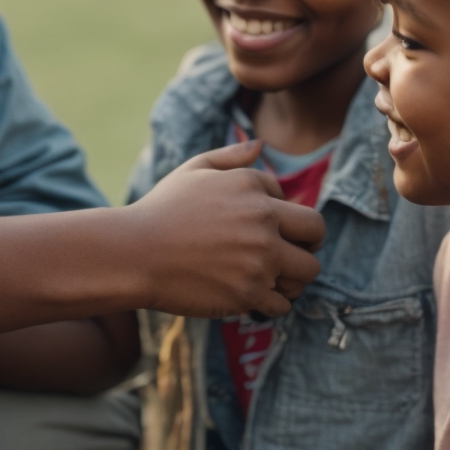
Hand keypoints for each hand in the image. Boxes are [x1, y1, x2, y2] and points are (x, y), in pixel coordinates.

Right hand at [125, 140, 323, 317]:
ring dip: (294, 277)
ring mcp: (259, 258)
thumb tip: (262, 145)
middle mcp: (262, 219)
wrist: (132, 253)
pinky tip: (250, 296)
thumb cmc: (160, 210)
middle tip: (289, 254)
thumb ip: (231, 157)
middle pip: (316, 233)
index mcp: (251, 186)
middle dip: (309, 244)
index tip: (255, 229)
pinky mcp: (249, 292)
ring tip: (270, 278)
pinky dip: (271, 303)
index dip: (278, 218)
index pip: (291, 202)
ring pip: (308, 272)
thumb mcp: (192, 171)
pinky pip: (283, 304)